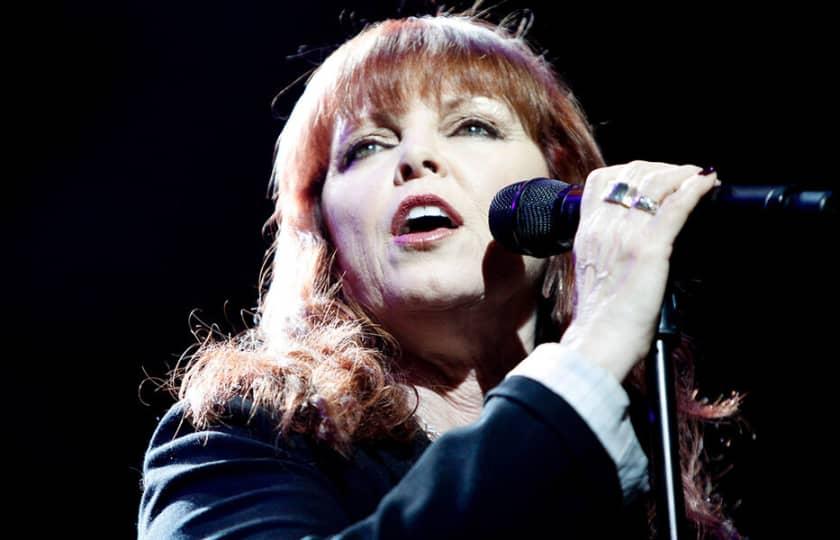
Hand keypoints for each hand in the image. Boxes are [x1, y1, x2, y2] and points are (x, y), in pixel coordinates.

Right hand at [559, 160, 718, 381]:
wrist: (598, 340)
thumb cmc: (600, 316)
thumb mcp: (591, 270)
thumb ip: (605, 248)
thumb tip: (627, 239)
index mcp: (588, 230)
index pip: (602, 179)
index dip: (632, 170)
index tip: (653, 176)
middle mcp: (604, 226)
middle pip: (633, 173)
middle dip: (663, 168)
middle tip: (685, 176)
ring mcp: (626, 235)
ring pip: (655, 183)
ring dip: (683, 174)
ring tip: (699, 178)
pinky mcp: (649, 249)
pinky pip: (675, 207)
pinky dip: (695, 190)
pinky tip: (708, 184)